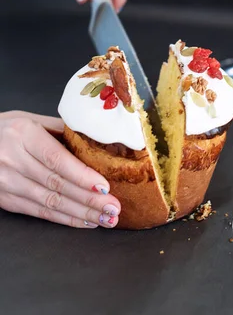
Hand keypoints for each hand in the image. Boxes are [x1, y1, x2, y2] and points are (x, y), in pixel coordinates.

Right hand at [0, 112, 120, 227]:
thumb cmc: (8, 129)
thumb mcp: (32, 120)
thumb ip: (62, 129)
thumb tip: (97, 138)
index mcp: (24, 135)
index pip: (56, 159)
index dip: (81, 175)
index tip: (104, 186)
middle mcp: (13, 159)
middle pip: (56, 184)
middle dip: (89, 199)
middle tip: (114, 208)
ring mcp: (6, 183)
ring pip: (49, 203)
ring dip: (81, 213)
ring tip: (106, 218)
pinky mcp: (5, 200)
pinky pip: (38, 212)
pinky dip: (64, 218)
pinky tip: (84, 221)